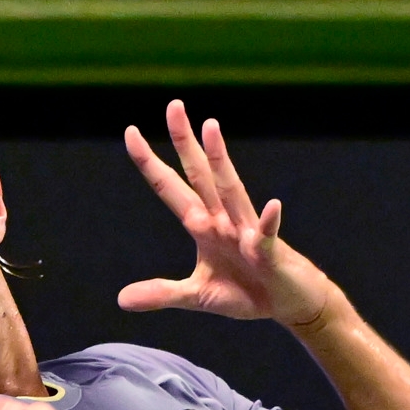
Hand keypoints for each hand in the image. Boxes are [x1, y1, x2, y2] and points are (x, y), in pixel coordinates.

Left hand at [119, 100, 334, 329]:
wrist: (288, 303)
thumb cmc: (246, 292)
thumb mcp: (197, 296)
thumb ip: (162, 294)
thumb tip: (121, 299)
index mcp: (203, 226)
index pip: (171, 189)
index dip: (151, 163)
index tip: (130, 132)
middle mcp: (223, 220)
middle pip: (199, 175)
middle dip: (185, 142)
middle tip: (173, 105)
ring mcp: (247, 232)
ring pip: (230, 191)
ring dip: (221, 161)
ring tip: (211, 128)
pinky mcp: (269, 252)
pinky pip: (267, 236)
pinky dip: (269, 223)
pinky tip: (272, 206)